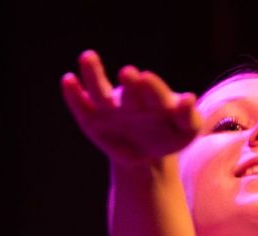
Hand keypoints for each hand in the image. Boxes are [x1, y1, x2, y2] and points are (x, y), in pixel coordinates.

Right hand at [59, 51, 202, 167]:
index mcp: (154, 98)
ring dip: (94, 74)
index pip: (155, 93)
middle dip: (130, 85)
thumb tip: (189, 98)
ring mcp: (110, 107)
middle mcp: (131, 97)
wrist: (147, 155)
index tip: (146, 78)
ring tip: (88, 57)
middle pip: (129, 91)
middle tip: (130, 74)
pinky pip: (81, 105)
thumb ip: (189, 117)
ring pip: (100, 90)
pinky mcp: (91, 118)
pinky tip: (68, 80)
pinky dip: (73, 94)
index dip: (152, 89)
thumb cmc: (169, 135)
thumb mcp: (185, 131)